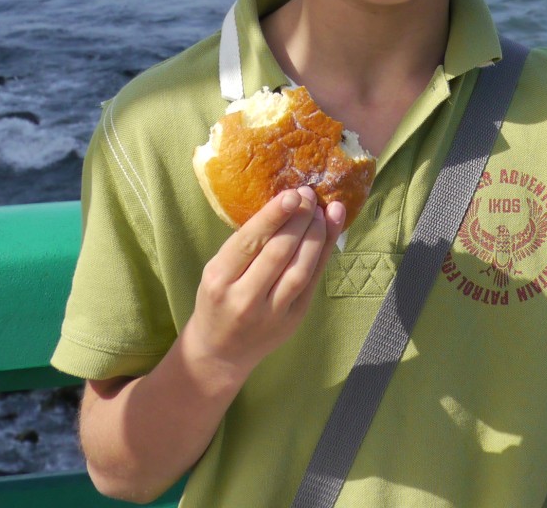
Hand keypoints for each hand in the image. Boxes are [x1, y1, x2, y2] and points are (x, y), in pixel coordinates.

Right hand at [179, 188, 345, 388]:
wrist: (220, 352)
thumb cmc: (217, 300)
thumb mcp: (216, 271)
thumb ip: (245, 244)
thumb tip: (283, 205)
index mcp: (219, 280)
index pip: (250, 243)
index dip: (274, 216)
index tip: (292, 194)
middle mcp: (245, 299)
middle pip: (279, 253)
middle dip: (299, 220)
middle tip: (309, 195)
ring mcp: (272, 313)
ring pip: (301, 269)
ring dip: (316, 236)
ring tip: (323, 210)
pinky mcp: (293, 320)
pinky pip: (312, 282)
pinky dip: (323, 254)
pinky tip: (330, 231)